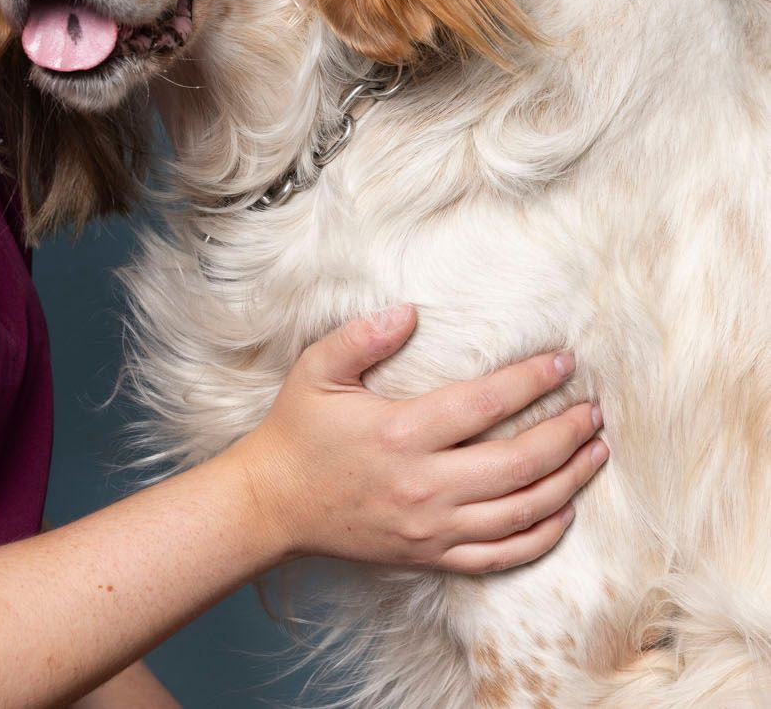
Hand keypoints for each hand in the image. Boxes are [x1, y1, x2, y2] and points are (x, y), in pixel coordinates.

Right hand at [230, 305, 607, 573]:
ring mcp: (432, 527)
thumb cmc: (297, 431)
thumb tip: (409, 313)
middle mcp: (425, 484)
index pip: (485, 404)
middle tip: (594, 410)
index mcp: (400, 433)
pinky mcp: (432, 555)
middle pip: (519, 462)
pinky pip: (502, 555)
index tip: (564, 362)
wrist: (274, 503)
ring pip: (522, 510)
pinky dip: (542, 536)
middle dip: (566, 433)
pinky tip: (563, 512)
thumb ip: (362, 338)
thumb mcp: (317, 371)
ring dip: (568, 481)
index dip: (531, 381)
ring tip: (595, 452)